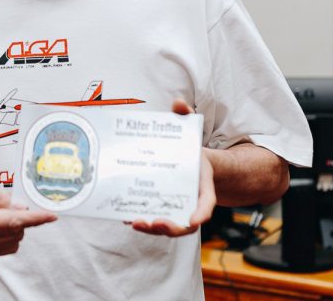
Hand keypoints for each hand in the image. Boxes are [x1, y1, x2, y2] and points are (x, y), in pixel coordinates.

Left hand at [130, 97, 216, 236]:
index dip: (201, 212)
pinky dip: (141, 221)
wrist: (189, 163)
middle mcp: (191, 202)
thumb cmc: (188, 150)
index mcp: (203, 186)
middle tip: (154, 222)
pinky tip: (125, 216)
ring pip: (168, 227)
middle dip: (170, 227)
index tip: (194, 219)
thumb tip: (178, 103)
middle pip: (185, 223)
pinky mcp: (161, 210)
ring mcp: (176, 209)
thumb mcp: (189, 130)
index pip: (207, 203)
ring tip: (135, 222)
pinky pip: (154, 221)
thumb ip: (184, 116)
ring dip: (152, 229)